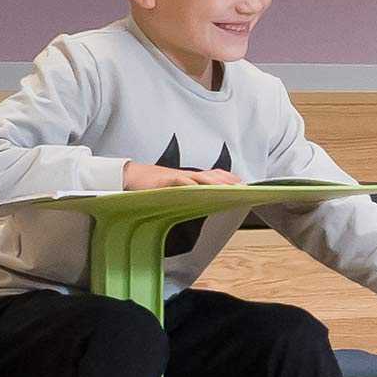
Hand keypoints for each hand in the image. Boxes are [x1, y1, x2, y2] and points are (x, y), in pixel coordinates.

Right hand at [120, 162, 243, 190]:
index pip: (215, 175)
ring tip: (230, 188)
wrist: (131, 177)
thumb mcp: (177, 189)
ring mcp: (177, 177)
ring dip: (216, 182)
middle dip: (229, 181)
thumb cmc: (154, 185)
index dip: (230, 179)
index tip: (245, 185)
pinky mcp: (166, 181)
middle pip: (213, 175)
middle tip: (244, 188)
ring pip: (201, 177)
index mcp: (191, 177)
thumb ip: (191, 193)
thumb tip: (206, 201)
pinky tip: (201, 189)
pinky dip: (192, 185)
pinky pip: (182, 182)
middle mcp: (187, 175)